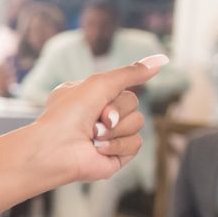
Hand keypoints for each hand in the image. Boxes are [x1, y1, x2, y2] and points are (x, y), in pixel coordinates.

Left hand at [33, 56, 158, 183]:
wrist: (55, 148)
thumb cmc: (69, 114)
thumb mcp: (100, 83)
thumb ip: (131, 72)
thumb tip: (162, 59)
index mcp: (90, 97)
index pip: (123, 88)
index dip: (115, 93)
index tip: (96, 98)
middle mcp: (99, 116)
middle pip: (134, 104)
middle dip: (117, 110)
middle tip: (96, 118)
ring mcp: (108, 136)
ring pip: (138, 123)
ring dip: (116, 129)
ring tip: (93, 135)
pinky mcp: (115, 156)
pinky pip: (135, 144)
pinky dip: (116, 145)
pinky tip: (97, 149)